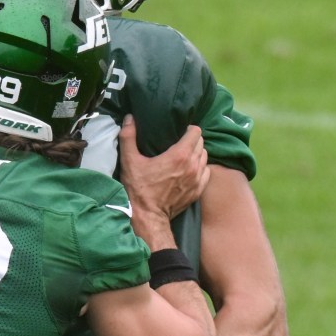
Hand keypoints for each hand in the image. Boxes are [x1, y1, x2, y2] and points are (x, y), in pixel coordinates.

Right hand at [119, 118, 208, 240]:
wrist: (148, 216)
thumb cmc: (138, 188)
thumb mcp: (129, 161)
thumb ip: (128, 137)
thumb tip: (129, 118)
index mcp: (179, 155)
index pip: (196, 132)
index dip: (189, 129)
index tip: (180, 131)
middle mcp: (192, 165)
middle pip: (201, 143)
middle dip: (192, 140)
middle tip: (180, 142)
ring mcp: (197, 179)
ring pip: (205, 157)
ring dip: (197, 154)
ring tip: (185, 155)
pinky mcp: (198, 191)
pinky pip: (206, 172)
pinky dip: (200, 168)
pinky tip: (189, 170)